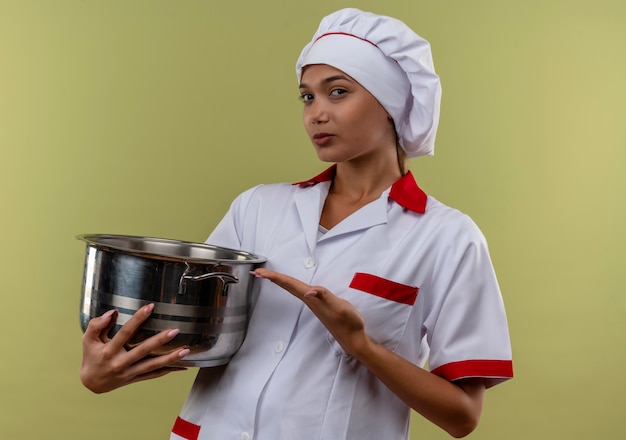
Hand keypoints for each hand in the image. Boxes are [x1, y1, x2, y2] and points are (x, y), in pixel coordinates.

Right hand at [79, 304, 189, 393]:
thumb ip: (96, 325)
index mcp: (109, 351)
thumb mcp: (87, 340)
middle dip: (159, 340)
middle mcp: (121, 363)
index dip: (137, 319)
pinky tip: (183, 366)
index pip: (125, 333)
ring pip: (153, 365)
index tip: (150, 307)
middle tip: (175, 331)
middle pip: (143, 351)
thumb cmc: (91, 356)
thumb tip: (112, 313)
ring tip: (186, 350)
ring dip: (170, 358)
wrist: (91, 383)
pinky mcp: (136, 378)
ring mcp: (130, 372)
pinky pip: (155, 375)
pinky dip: (169, 371)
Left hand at [251, 268, 369, 356]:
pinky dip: (291, 286)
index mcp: (312, 299)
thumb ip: (325, 297)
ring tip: (267, 276)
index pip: (290, 284)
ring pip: (292, 289)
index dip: (275, 277)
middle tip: (256, 272)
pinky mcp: (318, 305)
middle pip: (287, 286)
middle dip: (272, 278)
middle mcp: (309, 301)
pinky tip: (291, 286)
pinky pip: (299, 292)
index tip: (260, 272)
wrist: (354, 339)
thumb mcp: (339, 307)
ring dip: (280, 282)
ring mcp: (313, 304)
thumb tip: (309, 291)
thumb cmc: (348, 323)